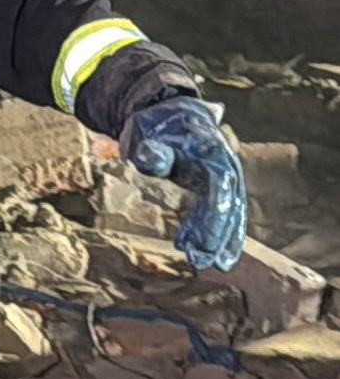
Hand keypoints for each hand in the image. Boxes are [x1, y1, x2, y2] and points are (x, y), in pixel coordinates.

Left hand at [125, 95, 246, 270]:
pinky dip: (221, 232)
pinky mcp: (218, 186)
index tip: (203, 243)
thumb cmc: (156, 127)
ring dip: (224, 239)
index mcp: (211, 153)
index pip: (219, 190)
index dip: (213, 218)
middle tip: (203, 262)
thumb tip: (151, 158)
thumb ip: (151, 151)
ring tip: (211, 264)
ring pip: (232, 212)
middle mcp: (225, 166)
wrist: (168, 114)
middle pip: (229, 205)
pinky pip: (224, 211)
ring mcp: (225, 177)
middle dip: (218, 236)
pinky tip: (212, 254)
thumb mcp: (147, 135)